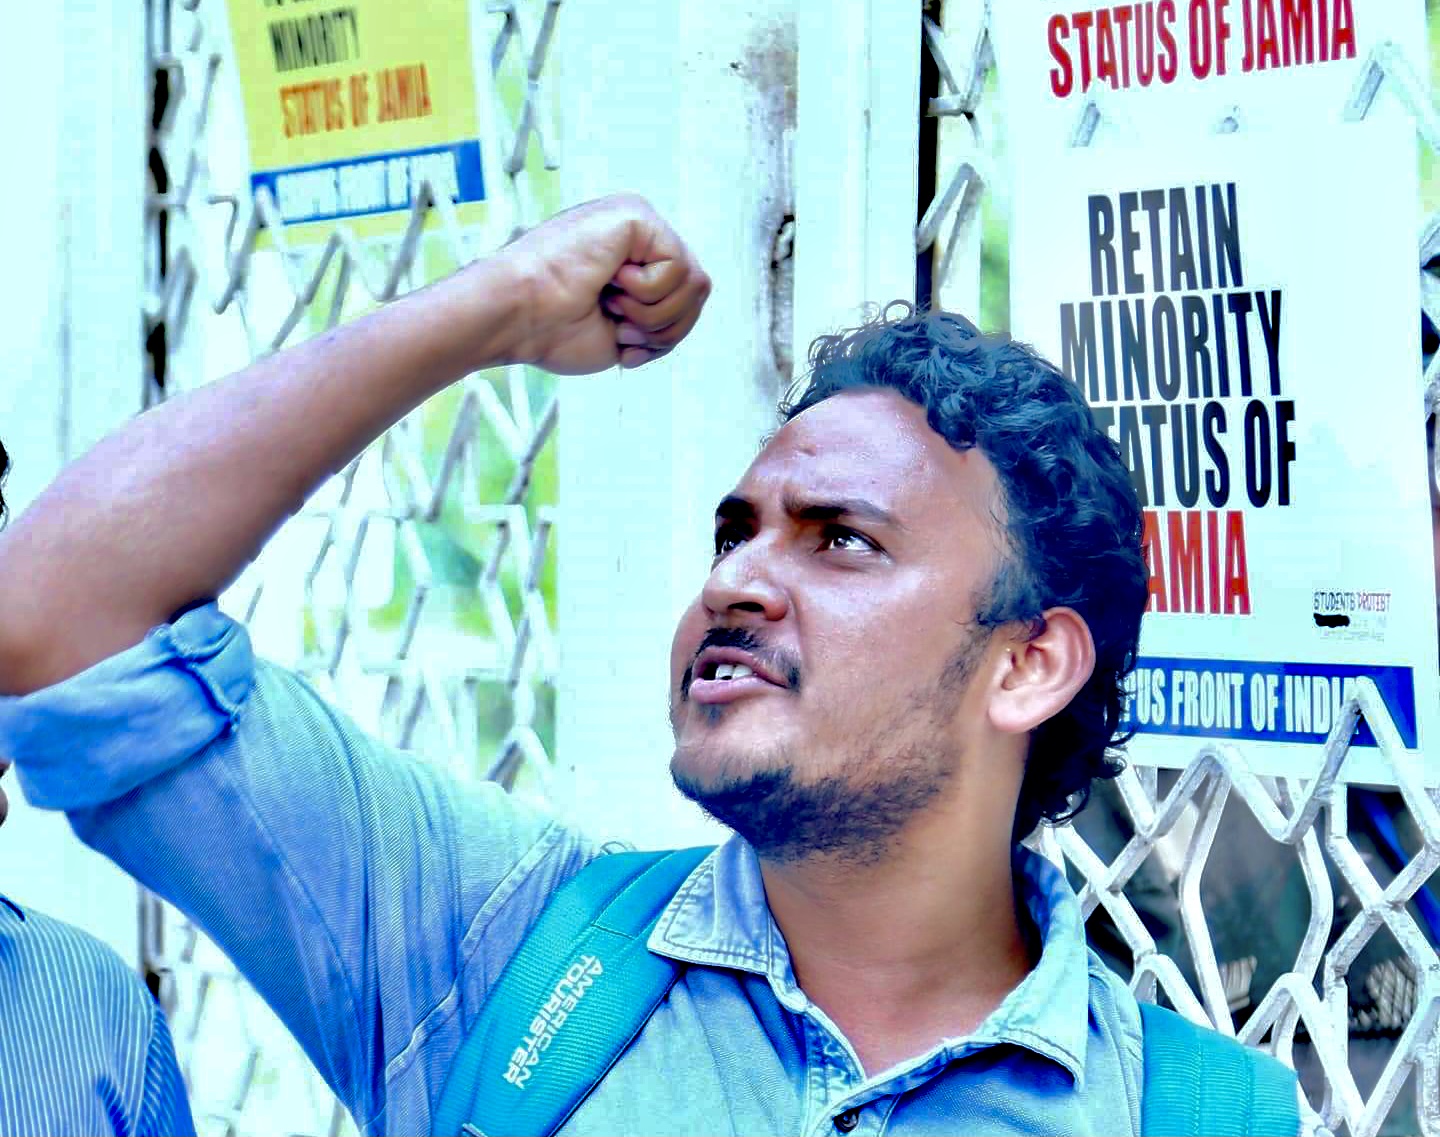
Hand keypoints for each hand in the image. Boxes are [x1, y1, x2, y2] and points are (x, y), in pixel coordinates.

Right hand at [492, 194, 710, 373]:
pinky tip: (610, 282)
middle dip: (664, 328)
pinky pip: (679, 268)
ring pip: (695, 282)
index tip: (622, 343)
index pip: (688, 301)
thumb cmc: (554, 330)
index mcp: (635, 260)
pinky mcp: (637, 215)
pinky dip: (646, 293)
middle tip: (617, 322)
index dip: (662, 336)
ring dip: (652, 314)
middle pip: (699, 291)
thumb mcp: (625, 329)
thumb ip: (664, 310)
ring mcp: (638, 221)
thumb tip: (698, 290)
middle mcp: (639, 236)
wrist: (518, 317)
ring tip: (611, 304)